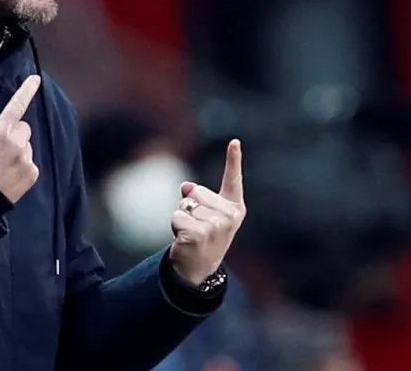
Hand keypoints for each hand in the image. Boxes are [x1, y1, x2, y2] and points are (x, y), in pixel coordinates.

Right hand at [0, 75, 41, 202]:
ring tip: (2, 165)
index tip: (36, 79)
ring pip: (27, 146)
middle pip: (24, 128)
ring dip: (18, 151)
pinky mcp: (32, 173)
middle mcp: (16, 143)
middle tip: (1, 148)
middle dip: (15, 134)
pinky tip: (9, 174)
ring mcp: (25, 158)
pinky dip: (22, 166)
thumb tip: (0, 127)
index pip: (16, 106)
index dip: (26, 91)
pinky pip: (30, 162)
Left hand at [169, 139, 245, 285]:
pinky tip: (185, 240)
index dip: (233, 160)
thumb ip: (197, 196)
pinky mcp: (200, 233)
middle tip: (196, 226)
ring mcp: (216, 226)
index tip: (234, 142)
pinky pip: (177, 216)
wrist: (197, 268)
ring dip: (182, 218)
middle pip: (196, 191)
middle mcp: (230, 216)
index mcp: (234, 208)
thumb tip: (186, 186)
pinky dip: (175, 226)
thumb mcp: (203, 214)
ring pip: (185, 204)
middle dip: (190, 205)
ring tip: (191, 234)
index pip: (233, 180)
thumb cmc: (202, 237)